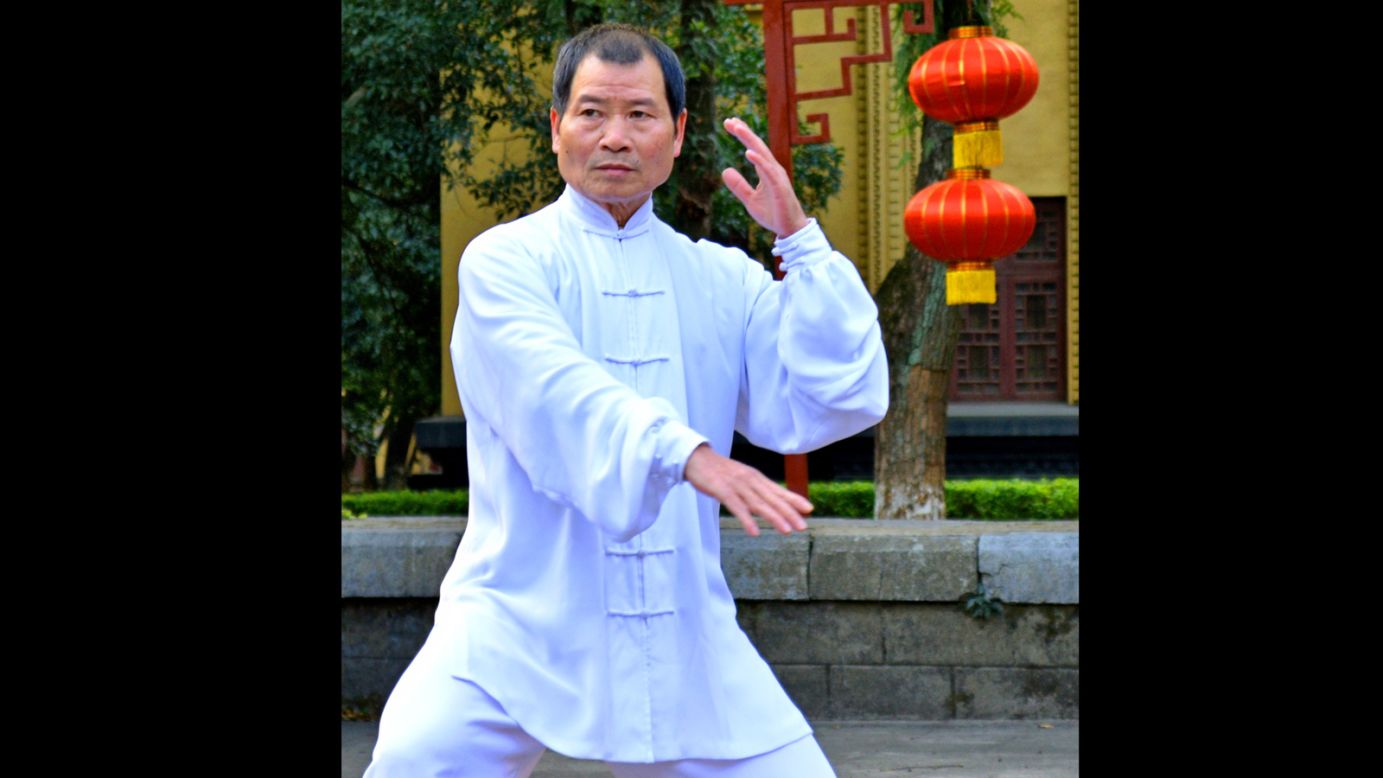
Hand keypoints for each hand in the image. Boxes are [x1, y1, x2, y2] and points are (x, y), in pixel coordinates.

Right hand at [683, 443, 812, 536]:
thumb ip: (757, 490)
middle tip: (803, 526)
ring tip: (786, 531)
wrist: (696, 458)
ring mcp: (737, 485)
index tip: (809, 509)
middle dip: (789, 513)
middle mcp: (750, 481)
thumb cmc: (720, 471)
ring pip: (758, 504)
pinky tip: (754, 531)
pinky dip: (747, 519)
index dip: (794, 500)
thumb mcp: (742, 478)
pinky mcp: (722, 490)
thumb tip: (773, 502)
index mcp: (756, 478)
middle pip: (772, 499)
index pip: (778, 491)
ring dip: (774, 518)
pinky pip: (737, 506)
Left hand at [720, 117, 809, 238]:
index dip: (742, 135)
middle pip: (757, 146)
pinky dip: (759, 160)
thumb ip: (739, 185)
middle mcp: (773, 169)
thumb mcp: (750, 199)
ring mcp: (777, 177)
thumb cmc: (773, 213)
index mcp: (766, 171)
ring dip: (750, 140)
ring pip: (762, 153)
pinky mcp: (779, 187)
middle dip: (744, 132)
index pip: (753, 148)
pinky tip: (748, 152)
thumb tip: (725, 170)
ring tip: (737, 128)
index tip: (729, 123)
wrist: (789, 229)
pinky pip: (768, 171)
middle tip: (730, 120)